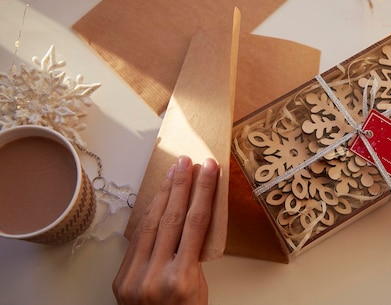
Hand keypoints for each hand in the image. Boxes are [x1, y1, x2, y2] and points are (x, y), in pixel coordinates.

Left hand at [113, 155, 218, 303]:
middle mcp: (155, 277)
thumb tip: (192, 222)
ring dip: (163, 194)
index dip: (204, 191)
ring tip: (173, 172)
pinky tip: (157, 199)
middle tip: (187, 161)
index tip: (210, 169)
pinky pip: (137, 239)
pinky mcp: (120, 279)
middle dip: (181, 185)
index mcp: (181, 280)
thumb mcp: (200, 289)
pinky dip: (148, 216)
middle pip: (172, 217)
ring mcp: (133, 278)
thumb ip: (193, 257)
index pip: (196, 224)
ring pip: (151, 224)